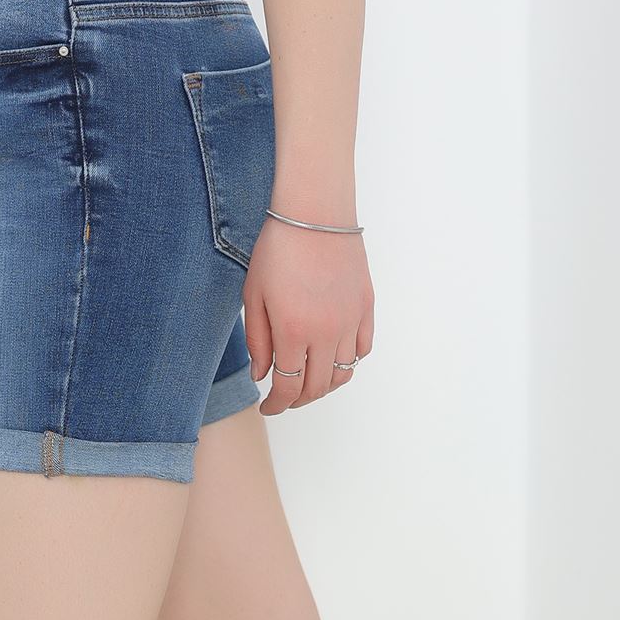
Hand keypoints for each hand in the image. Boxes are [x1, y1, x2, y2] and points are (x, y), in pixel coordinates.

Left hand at [243, 216, 374, 414]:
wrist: (315, 212)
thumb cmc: (278, 249)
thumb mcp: (253, 296)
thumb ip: (258, 341)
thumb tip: (262, 376)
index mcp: (292, 332)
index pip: (288, 388)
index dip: (277, 405)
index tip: (268, 407)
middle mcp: (326, 332)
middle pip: (317, 387)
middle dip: (298, 400)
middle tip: (284, 398)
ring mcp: (350, 321)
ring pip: (343, 373)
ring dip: (324, 386)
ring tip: (308, 382)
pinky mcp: (366, 307)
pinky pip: (363, 349)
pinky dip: (348, 362)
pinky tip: (332, 358)